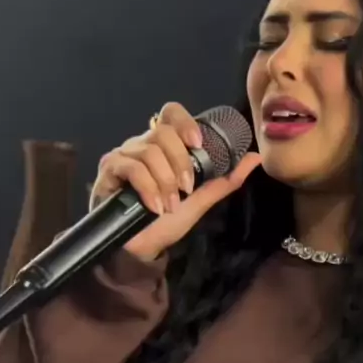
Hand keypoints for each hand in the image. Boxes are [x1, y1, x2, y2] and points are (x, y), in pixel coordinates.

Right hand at [90, 102, 261, 261]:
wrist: (142, 249)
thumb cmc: (166, 222)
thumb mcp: (200, 199)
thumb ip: (225, 179)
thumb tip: (254, 158)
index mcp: (162, 146)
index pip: (170, 113)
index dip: (185, 122)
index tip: (198, 144)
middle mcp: (141, 145)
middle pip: (162, 132)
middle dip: (180, 162)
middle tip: (186, 188)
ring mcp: (123, 156)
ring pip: (148, 151)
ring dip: (165, 181)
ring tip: (170, 204)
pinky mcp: (108, 172)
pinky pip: (131, 168)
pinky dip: (148, 187)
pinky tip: (156, 206)